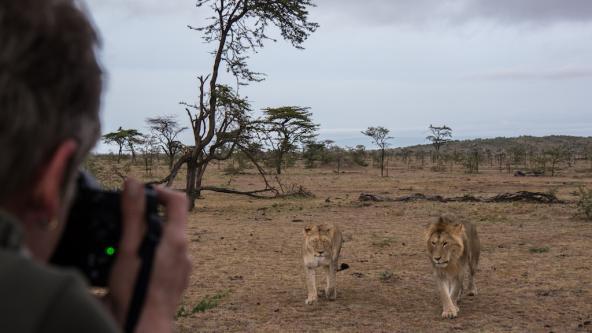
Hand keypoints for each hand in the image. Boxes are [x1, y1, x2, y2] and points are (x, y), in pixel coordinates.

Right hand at [106, 179, 190, 331]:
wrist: (145, 326)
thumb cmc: (137, 290)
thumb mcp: (129, 247)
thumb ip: (133, 214)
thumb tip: (133, 183)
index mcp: (176, 239)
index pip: (178, 200)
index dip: (162, 191)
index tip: (144, 193)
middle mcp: (185, 252)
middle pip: (171, 223)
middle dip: (149, 219)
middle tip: (127, 223)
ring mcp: (182, 268)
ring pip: (167, 243)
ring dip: (149, 240)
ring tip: (126, 249)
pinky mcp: (176, 282)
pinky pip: (166, 262)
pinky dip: (152, 258)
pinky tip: (135, 268)